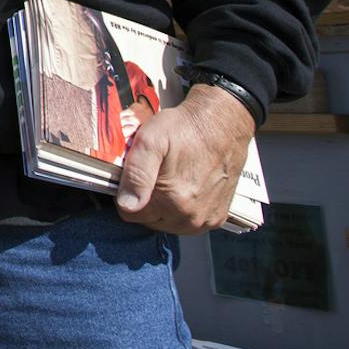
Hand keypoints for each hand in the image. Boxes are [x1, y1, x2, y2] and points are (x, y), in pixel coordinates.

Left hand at [116, 84, 256, 233]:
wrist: (221, 124)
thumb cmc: (185, 129)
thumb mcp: (151, 140)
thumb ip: (136, 174)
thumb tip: (126, 205)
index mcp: (172, 201)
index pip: (130, 213)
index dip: (127, 192)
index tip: (136, 174)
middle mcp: (192, 217)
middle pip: (150, 221)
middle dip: (146, 199)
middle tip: (154, 173)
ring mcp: (206, 220)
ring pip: (168, 224)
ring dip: (164, 206)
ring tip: (170, 178)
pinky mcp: (217, 217)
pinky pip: (188, 223)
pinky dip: (182, 209)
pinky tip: (185, 187)